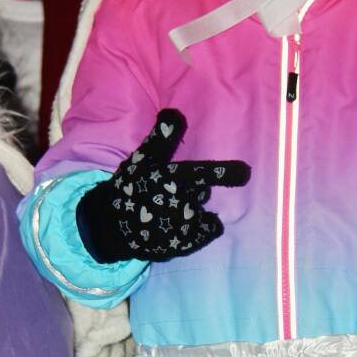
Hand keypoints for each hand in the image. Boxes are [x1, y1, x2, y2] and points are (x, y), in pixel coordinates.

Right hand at [76, 108, 249, 263]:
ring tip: (168, 210)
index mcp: (170, 178)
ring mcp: (184, 225)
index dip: (226, 173)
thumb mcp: (142, 159)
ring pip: (201, 209)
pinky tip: (183, 225)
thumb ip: (161, 138)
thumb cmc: (128, 188)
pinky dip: (202, 226)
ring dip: (191, 207)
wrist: (111, 226)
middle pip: (202, 191)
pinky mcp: (185, 243)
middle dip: (192, 190)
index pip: (204, 173)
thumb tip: (174, 113)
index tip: (245, 173)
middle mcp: (180, 202)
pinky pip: (209, 229)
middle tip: (169, 193)